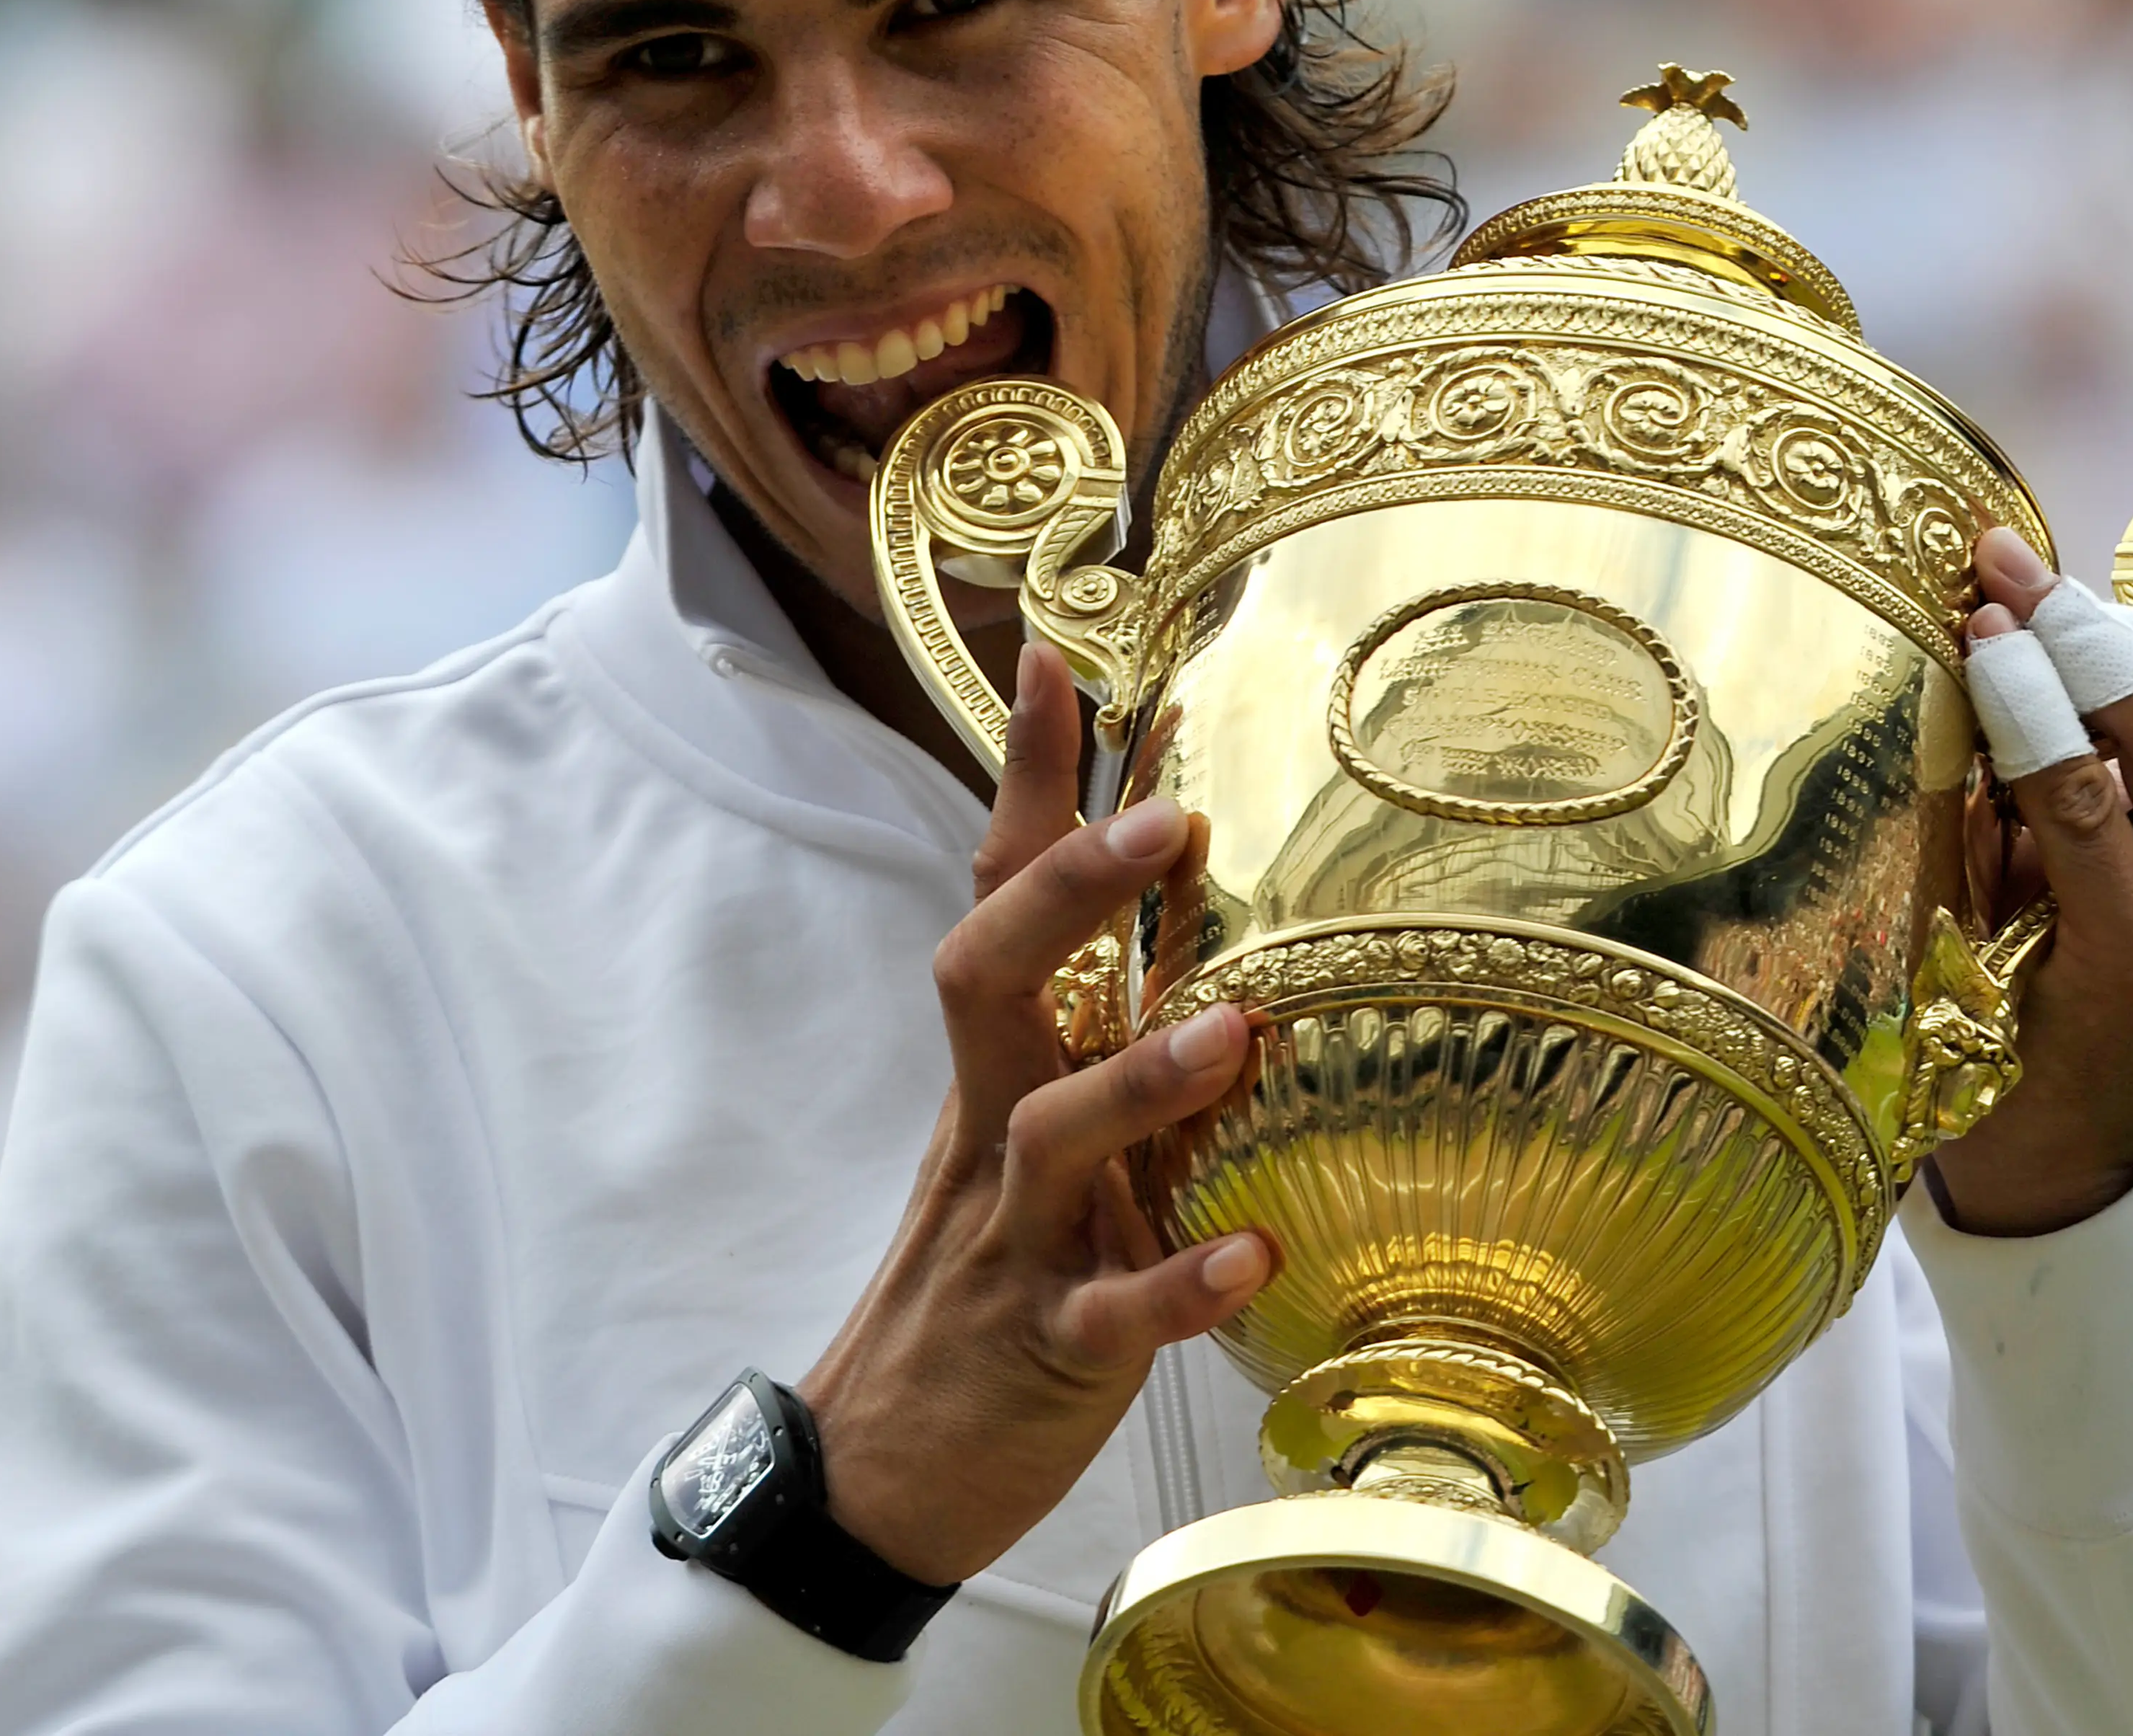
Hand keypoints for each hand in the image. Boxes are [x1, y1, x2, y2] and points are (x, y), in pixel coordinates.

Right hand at [798, 644, 1271, 1583]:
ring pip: (1053, 1137)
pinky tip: (1254, 1257)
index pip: (995, 904)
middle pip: (990, 979)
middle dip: (1065, 889)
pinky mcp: (1049, 1351)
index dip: (1027, 789)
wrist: (878, 1473)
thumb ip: (1089, 1050)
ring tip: (1233, 1030)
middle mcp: (994, 1134)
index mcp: (995, 1078)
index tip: (1063, 660)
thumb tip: (1193, 953)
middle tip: (1165, 816)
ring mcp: (1015, 1242)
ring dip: (1140, 1081)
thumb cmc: (974, 1287)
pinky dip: (1178, 1284)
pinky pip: (1111, 1314)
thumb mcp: (1021, 1147)